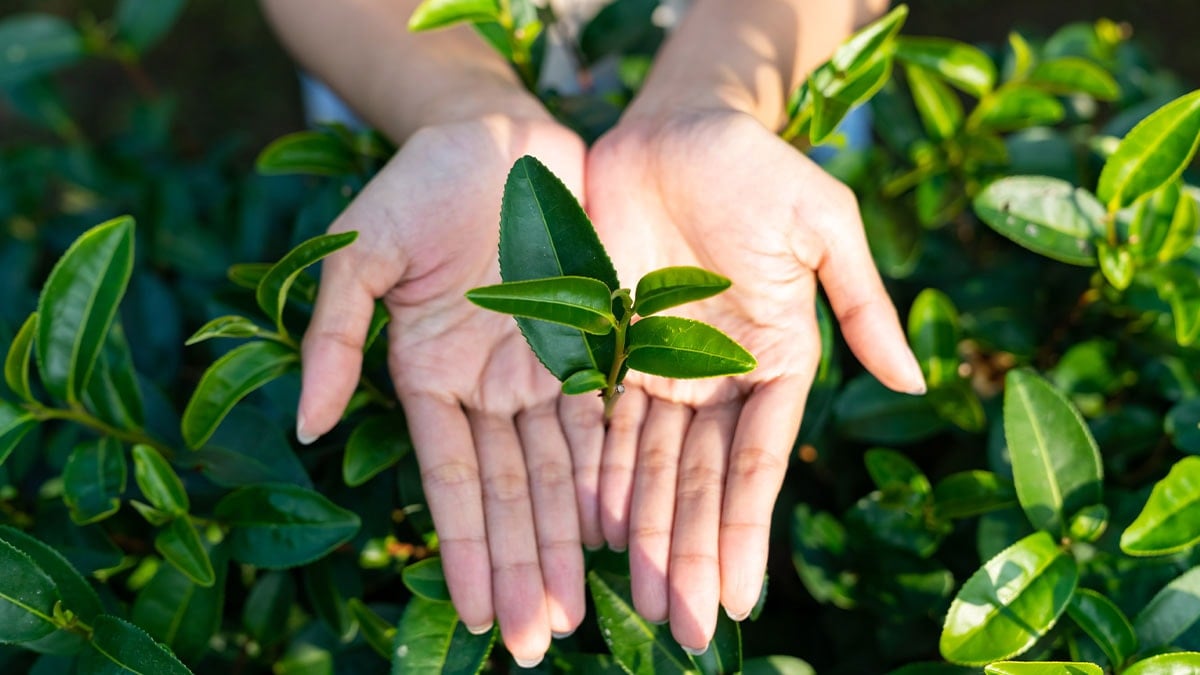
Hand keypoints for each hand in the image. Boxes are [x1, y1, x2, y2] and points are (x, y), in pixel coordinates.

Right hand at [296, 113, 599, 665]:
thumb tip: (302, 426)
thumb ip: (335, 335)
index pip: (450, 480)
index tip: (479, 614)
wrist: (496, 136)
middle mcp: (487, 388)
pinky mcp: (593, 344)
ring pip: (559, 473)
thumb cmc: (418, 187)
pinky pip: (605, 420)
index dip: (465, 548)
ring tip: (578, 611)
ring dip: (566, 541)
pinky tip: (618, 532)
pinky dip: (610, 475)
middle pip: (511, 494)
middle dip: (522, 566)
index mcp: (428, 376)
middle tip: (539, 642)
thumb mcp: (362, 252)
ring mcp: (541, 371)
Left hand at [585, 108, 925, 649]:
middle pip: (701, 482)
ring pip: (648, 468)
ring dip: (645, 534)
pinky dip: (595, 477)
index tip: (742, 596)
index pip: (758, 460)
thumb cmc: (756, 168)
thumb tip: (915, 379)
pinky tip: (592, 532)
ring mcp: (656, 369)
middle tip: (686, 628)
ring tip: (641, 603)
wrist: (671, 128)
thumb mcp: (822, 224)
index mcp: (772, 360)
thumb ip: (861, 303)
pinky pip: (597, 423)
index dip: (748, 527)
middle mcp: (714, 378)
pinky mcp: (602, 349)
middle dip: (693, 554)